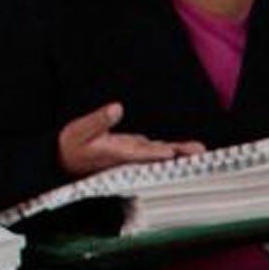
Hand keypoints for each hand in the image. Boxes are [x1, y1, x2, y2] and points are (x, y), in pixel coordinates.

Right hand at [55, 102, 203, 177]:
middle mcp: (128, 160)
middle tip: (198, 154)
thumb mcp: (80, 130)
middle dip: (177, 156)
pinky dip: (173, 151)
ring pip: (160, 155)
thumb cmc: (72, 146)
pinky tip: (187, 150)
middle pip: (156, 158)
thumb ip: (98, 120)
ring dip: (180, 153)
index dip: (153, 154)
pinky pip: (158, 152)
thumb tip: (116, 108)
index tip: (169, 154)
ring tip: (200, 151)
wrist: (68, 161)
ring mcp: (134, 157)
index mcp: (114, 155)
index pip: (136, 155)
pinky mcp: (136, 152)